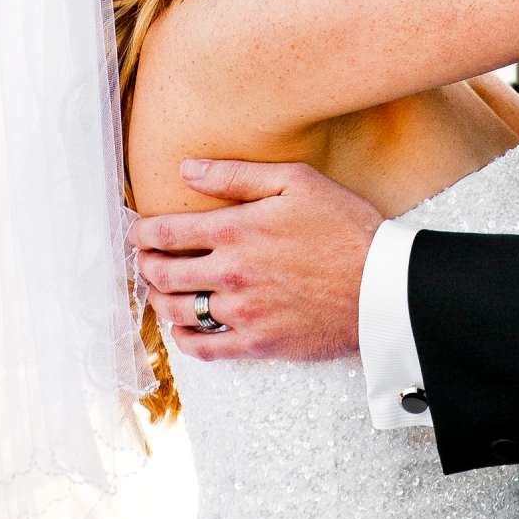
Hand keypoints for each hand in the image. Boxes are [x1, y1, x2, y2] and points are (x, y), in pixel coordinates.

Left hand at [132, 159, 381, 362]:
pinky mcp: (257, 344)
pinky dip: (184, 339)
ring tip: (160, 291)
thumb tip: (187, 169)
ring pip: (176, 311)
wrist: (382, 286)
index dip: (142, 232)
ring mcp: (241, 312)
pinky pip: (203, 349)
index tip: (136, 231)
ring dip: (159, 300)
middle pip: (163, 273)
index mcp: (236, 230)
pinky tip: (185, 328)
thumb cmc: (345, 228)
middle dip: (146, 265)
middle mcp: (230, 273)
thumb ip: (237, 174)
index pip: (167, 233)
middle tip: (145, 260)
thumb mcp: (296, 182)